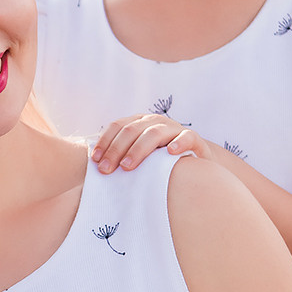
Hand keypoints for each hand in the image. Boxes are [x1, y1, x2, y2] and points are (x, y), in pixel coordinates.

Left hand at [90, 112, 208, 172]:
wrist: (196, 161)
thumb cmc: (160, 162)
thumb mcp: (140, 157)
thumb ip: (122, 157)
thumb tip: (97, 168)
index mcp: (139, 123)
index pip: (118, 126)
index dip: (105, 142)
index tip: (95, 160)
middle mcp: (155, 122)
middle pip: (131, 130)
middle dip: (116, 150)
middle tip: (106, 170)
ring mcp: (174, 129)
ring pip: (154, 133)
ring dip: (138, 150)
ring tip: (127, 166)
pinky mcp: (194, 139)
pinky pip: (188, 137)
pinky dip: (180, 142)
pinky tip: (171, 152)